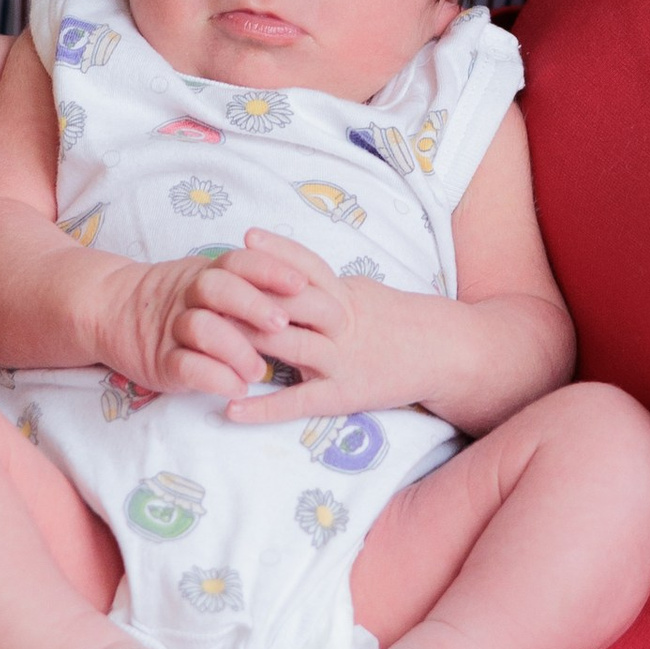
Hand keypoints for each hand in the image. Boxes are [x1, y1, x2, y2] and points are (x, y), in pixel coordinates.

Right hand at [88, 251, 291, 403]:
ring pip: (202, 328)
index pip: (239, 261)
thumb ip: (244, 283)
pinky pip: (186, 366)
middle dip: (254, 305)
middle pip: (218, 288)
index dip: (270, 270)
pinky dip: (214, 377)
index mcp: (206, 273)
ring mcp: (171, 327)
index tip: (301, 284)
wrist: (111, 310)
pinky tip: (235, 388)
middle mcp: (188, 295)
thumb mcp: (206, 281)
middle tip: (282, 325)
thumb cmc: (177, 300)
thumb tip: (306, 292)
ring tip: (258, 371)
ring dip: (236, 349)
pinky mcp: (158, 360)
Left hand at [200, 233, 418, 419]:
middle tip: (208, 291)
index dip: (277, 252)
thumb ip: (323, 286)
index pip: (307, 266)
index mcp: (344, 294)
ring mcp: (340, 359)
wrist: (441, 354)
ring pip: (290, 345)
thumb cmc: (395, 321)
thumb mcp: (361, 292)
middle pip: (291, 303)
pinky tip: (230, 409)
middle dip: (250, 298)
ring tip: (208, 341)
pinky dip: (263, 407)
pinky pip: (298, 401)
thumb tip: (283, 270)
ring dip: (248, 342)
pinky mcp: (341, 394)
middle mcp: (341, 322)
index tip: (245, 239)